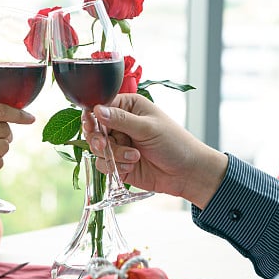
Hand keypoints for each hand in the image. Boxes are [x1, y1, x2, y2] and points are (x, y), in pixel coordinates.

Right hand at [83, 93, 226, 207]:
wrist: (186, 172)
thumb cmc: (175, 143)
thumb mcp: (148, 127)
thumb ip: (121, 119)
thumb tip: (97, 109)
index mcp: (129, 107)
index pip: (101, 106)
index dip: (93, 116)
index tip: (92, 125)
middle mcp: (121, 124)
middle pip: (94, 129)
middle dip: (98, 138)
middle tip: (104, 144)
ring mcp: (119, 144)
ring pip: (98, 149)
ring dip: (113, 155)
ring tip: (134, 157)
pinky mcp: (118, 163)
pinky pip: (103, 164)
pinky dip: (115, 166)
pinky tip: (131, 166)